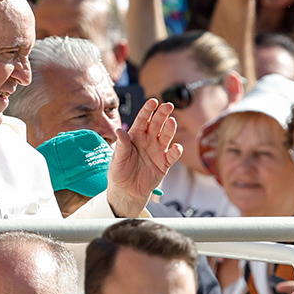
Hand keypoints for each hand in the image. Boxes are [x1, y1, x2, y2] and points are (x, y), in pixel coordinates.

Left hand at [106, 98, 182, 216]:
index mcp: (135, 136)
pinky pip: (172, 155)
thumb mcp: (117, 158)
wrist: (126, 191)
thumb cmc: (119, 172)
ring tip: (172, 122)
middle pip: (157, 124)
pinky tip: (176, 147)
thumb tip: (119, 131)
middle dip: (163, 114)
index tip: (152, 102)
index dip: (148, 110)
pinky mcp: (164, 163)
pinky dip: (176, 151)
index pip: (143, 120)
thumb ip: (121, 145)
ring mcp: (158, 150)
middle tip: (168, 106)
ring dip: (170, 129)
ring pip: (166, 136)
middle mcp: (148, 140)